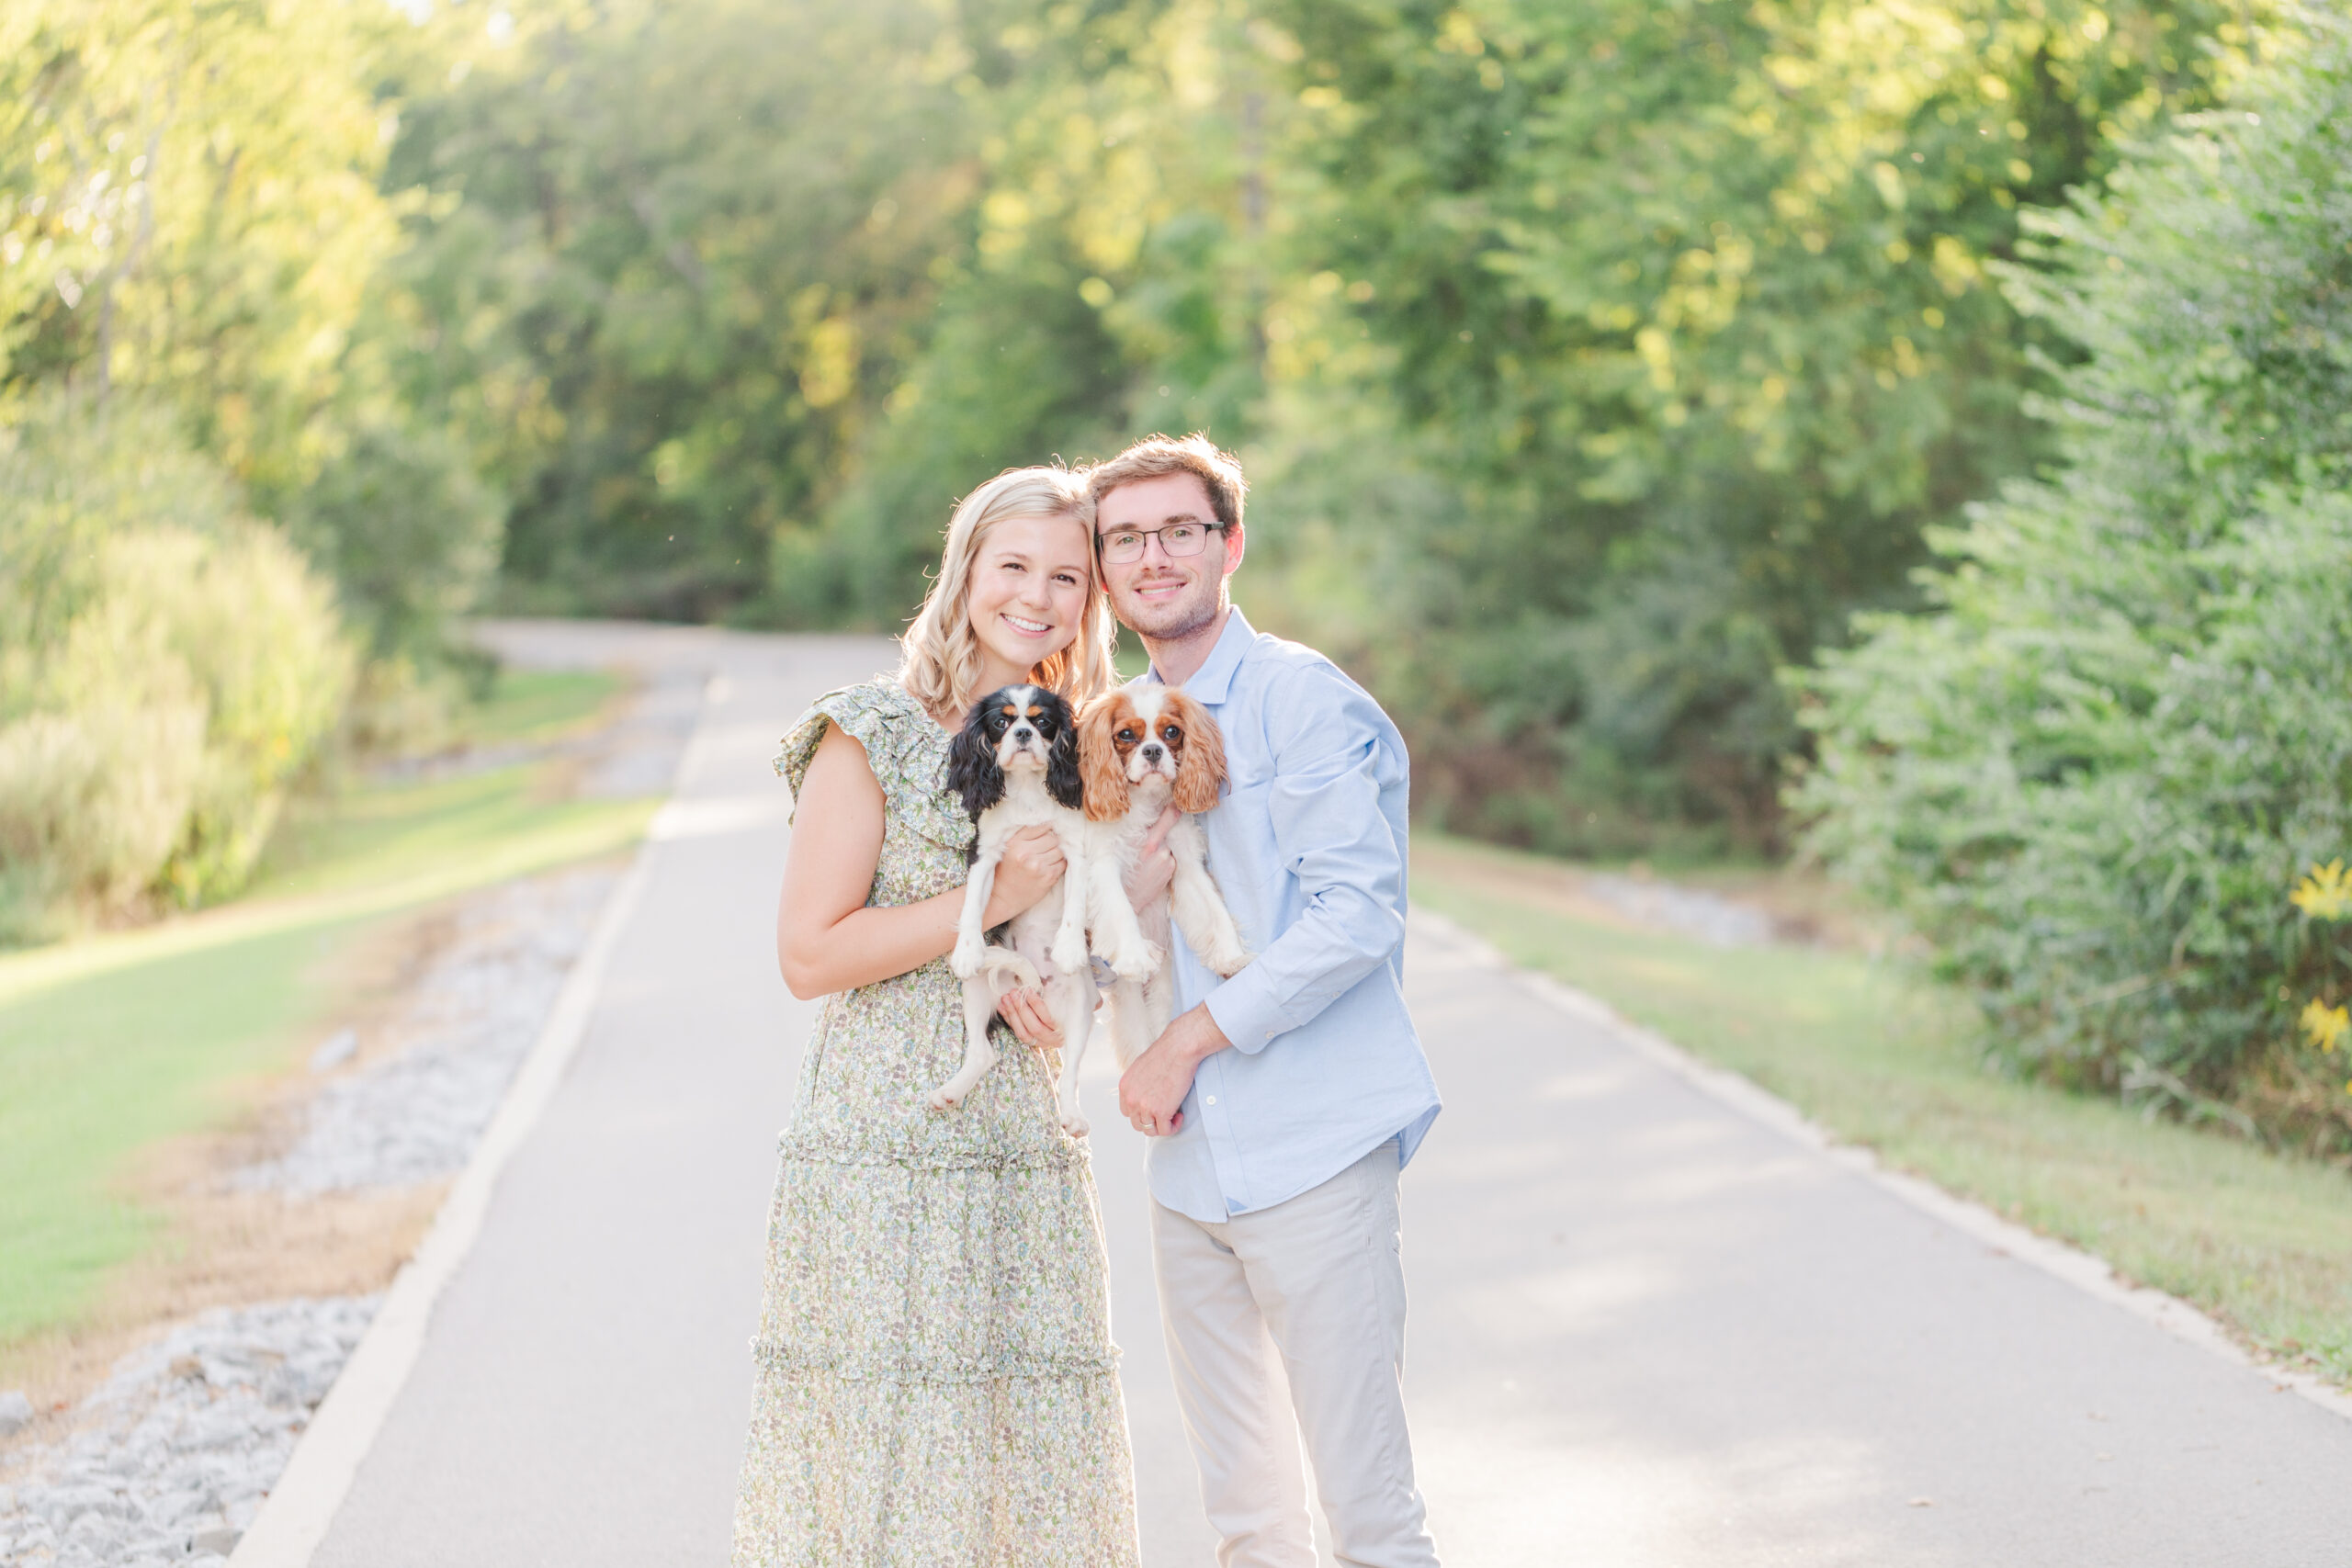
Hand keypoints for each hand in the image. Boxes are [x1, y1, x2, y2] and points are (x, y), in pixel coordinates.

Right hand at [982, 826, 1065, 924]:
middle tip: (1046, 848)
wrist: (1002, 898)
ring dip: (1057, 853)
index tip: (1047, 831)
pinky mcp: (1048, 878)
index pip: (1040, 827)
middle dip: (1052, 842)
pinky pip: (1063, 864)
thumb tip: (1047, 823)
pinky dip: (1059, 864)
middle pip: (1053, 838)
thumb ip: (1024, 835)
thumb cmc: (1005, 872)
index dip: (1046, 829)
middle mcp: (1026, 854)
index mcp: (1015, 844)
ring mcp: (1038, 866)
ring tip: (1047, 858)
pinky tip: (1049, 867)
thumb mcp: (1008, 848)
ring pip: (1060, 850)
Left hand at [997, 987, 1062, 1052]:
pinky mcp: (1027, 1042)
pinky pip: (1015, 1032)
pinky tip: (1002, 1007)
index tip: (1028, 990)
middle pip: (1034, 1027)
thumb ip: (1052, 998)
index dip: (1036, 1004)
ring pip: (1022, 1033)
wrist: (1059, 1027)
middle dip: (1022, 1009)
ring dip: (1012, 1014)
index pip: (1048, 1019)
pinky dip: (1008, 1019)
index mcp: (1062, 1030)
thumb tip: (1036, 985)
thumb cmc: (1061, 1011)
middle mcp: (1050, 1040)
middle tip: (1014, 993)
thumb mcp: (1060, 1005)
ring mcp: (1038, 1043)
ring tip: (1006, 999)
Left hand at [1118, 1003, 1228, 1136]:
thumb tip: (1146, 1095)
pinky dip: (1173, 1127)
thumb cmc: (1166, 1053)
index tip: (1154, 1108)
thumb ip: (1139, 1083)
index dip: (1141, 1113)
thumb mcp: (1141, 1067)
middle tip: (1165, 1113)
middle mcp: (1131, 1098)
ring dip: (1162, 1125)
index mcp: (1125, 1087)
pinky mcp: (1161, 1111)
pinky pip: (1165, 1131)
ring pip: (1150, 1130)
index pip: (1127, 1112)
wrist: (1179, 1048)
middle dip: (1151, 1121)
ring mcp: (1144, 1106)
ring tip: (1174, 1114)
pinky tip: (1179, 1115)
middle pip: (1137, 1123)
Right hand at [1122, 806, 1180, 909]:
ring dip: (1162, 848)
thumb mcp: (1125, 847)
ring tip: (1147, 860)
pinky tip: (1152, 867)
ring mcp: (1167, 859)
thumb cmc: (1122, 870)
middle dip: (1161, 834)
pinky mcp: (1171, 869)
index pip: (1166, 819)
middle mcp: (1160, 849)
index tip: (1176, 804)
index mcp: (1148, 841)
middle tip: (1149, 843)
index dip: (1172, 810)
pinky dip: (1164, 859)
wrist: (1127, 896)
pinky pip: (1170, 858)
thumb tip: (1150, 820)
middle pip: (1167, 832)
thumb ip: (1140, 833)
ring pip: (1168, 846)